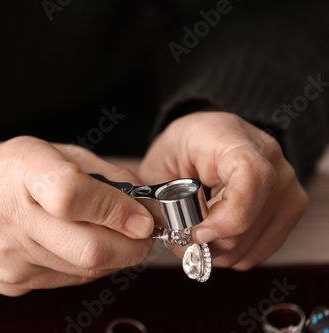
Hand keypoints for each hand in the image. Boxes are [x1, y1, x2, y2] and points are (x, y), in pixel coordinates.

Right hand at [0, 136, 153, 295]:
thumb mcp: (46, 150)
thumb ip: (98, 172)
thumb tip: (141, 201)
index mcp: (22, 172)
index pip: (74, 196)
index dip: (117, 210)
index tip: (141, 216)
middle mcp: (12, 219)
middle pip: (88, 248)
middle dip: (132, 247)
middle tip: (142, 234)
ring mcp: (10, 257)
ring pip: (85, 270)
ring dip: (114, 257)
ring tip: (111, 236)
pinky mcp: (11, 283)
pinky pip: (67, 280)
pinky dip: (87, 267)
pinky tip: (80, 247)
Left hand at [138, 112, 307, 269]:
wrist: (207, 139)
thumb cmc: (181, 148)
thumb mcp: (157, 166)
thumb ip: (159, 201)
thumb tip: (174, 240)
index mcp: (234, 140)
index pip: (252, 178)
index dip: (225, 217)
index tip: (197, 231)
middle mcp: (272, 162)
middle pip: (248, 223)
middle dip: (207, 241)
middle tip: (181, 235)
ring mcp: (287, 187)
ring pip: (252, 245)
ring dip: (216, 251)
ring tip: (195, 232)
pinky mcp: (290, 210)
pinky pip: (259, 251)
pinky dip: (231, 254)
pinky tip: (215, 235)